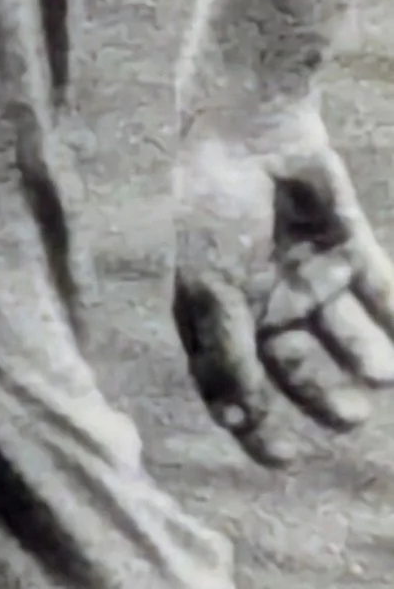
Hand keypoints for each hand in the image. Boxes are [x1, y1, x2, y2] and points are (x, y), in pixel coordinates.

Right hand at [172, 105, 393, 462]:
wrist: (250, 129)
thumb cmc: (214, 212)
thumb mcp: (213, 292)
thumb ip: (229, 356)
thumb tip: (239, 421)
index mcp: (212, 315)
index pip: (232, 384)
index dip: (254, 424)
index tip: (283, 459)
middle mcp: (258, 301)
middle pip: (291, 365)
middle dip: (321, 396)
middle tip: (350, 418)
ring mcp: (302, 273)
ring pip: (339, 333)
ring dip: (361, 358)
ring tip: (383, 376)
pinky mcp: (342, 246)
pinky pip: (376, 289)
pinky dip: (393, 316)